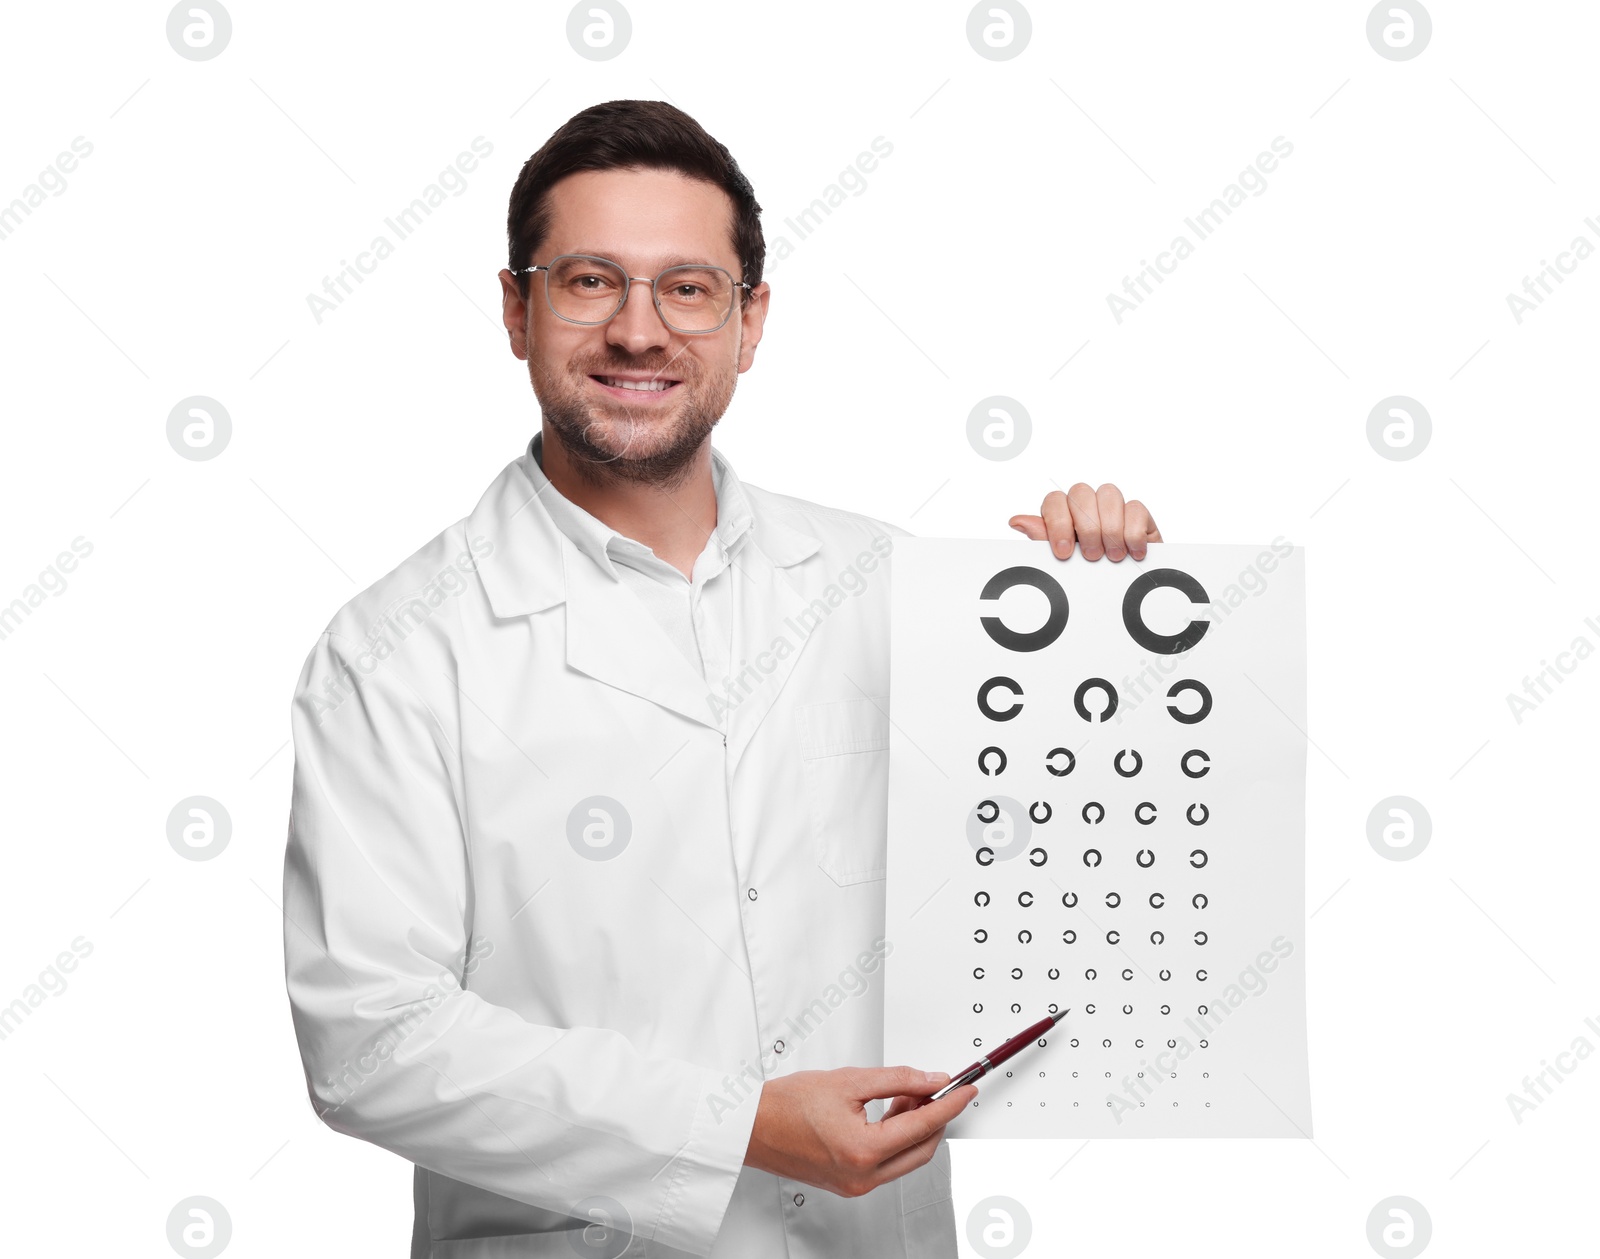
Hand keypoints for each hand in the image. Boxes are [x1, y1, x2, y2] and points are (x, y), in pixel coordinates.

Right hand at [743, 1066, 976, 1196]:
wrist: (753, 1126)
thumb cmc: (786, 1105)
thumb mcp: (849, 1080)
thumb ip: (897, 1080)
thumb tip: (931, 1080)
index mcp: (864, 1151)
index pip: (923, 1125)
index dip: (950, 1104)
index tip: (966, 1089)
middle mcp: (863, 1176)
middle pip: (921, 1148)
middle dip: (934, 1116)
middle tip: (934, 1087)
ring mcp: (856, 1184)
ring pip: (905, 1156)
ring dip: (914, 1126)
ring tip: (907, 1093)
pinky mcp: (849, 1183)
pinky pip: (887, 1162)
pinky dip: (896, 1137)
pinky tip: (891, 1111)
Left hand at [1010, 483, 1160, 560]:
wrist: (1123, 588)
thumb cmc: (1087, 573)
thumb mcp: (1062, 561)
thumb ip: (1042, 539)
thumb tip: (1016, 521)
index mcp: (1063, 514)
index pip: (1054, 500)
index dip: (1057, 523)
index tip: (1063, 552)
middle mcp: (1086, 505)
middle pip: (1081, 492)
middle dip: (1086, 527)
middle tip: (1091, 557)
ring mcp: (1112, 507)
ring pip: (1109, 493)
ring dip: (1110, 529)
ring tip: (1112, 556)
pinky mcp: (1138, 515)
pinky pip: (1136, 508)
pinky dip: (1133, 533)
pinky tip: (1132, 552)